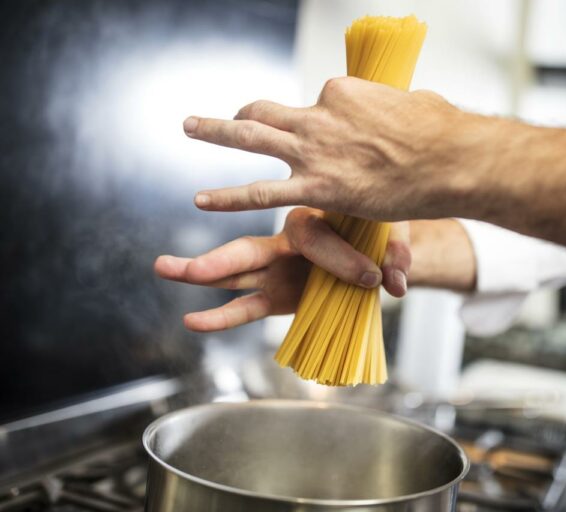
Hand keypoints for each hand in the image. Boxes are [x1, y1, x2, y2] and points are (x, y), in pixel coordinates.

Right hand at [154, 208, 410, 331]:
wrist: (374, 241)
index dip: (339, 259)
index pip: (312, 237)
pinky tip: (193, 320)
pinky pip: (246, 305)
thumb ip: (396, 256)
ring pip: (235, 272)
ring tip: (163, 270)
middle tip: (177, 266)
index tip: (371, 277)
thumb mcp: (392, 234)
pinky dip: (222, 315)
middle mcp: (286, 240)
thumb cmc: (378, 230)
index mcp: (314, 215)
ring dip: (201, 275)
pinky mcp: (278, 293)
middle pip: (248, 249)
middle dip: (217, 260)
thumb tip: (398, 283)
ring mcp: (278, 267)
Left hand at [182, 77, 487, 220]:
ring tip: (188, 127)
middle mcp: (320, 116)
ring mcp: (314, 149)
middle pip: (268, 111)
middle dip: (242, 114)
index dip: (316, 125)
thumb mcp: (412, 106)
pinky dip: (229, 196)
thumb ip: (391, 110)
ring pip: (250, 137)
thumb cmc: (441, 133)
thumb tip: (398, 110)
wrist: (450, 158)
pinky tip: (203, 201)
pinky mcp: (317, 186)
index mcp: (342, 94)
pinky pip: (261, 192)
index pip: (313, 106)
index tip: (328, 142)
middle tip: (224, 116)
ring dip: (215, 131)